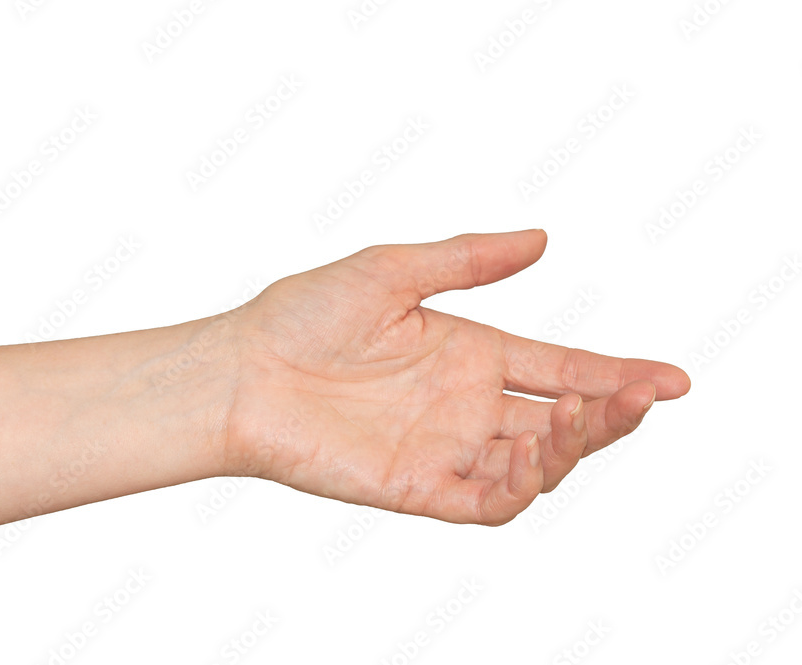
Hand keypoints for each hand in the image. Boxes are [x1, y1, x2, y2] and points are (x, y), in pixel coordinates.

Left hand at [224, 230, 690, 524]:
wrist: (241, 371)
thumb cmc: (302, 315)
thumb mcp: (391, 271)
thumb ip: (467, 261)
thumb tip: (543, 239)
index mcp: (468, 352)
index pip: (561, 367)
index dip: (617, 374)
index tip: (673, 379)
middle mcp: (464, 403)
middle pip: (561, 420)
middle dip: (609, 414)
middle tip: (641, 397)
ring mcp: (444, 448)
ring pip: (535, 465)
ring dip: (570, 448)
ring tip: (577, 416)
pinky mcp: (416, 487)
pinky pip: (486, 502)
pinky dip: (520, 489)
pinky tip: (530, 458)